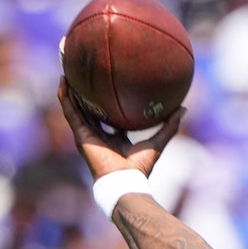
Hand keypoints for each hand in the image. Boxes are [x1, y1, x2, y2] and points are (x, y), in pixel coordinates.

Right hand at [57, 76, 183, 180]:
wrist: (124, 180)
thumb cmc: (140, 166)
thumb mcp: (158, 141)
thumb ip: (170, 126)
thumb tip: (183, 108)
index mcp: (114, 137)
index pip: (109, 116)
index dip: (108, 102)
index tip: (109, 84)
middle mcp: (98, 134)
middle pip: (89, 108)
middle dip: (86, 91)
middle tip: (84, 71)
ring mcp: (87, 134)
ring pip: (75, 106)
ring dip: (70, 89)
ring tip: (68, 68)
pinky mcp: (79, 134)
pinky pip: (70, 111)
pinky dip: (65, 96)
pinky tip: (64, 80)